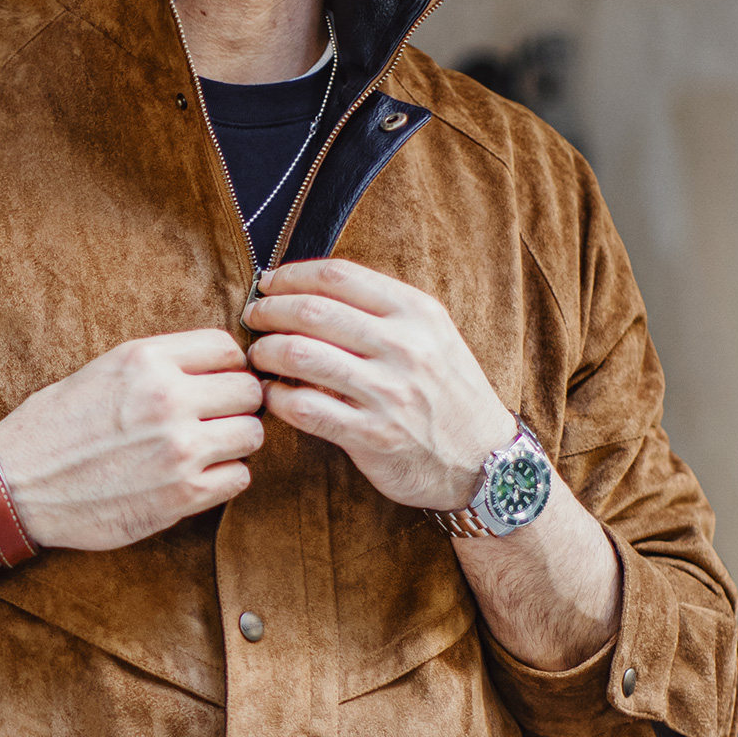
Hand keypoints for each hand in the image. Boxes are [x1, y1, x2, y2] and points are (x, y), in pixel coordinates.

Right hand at [0, 329, 263, 550]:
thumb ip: (159, 364)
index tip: (215, 384)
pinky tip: (197, 477)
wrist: (16, 488)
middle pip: (250, 391)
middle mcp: (167, 398)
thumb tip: (215, 366)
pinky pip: (239, 478)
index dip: (227, 368)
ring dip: (235, 443)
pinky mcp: (182, 496)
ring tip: (206, 449)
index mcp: (146, 359)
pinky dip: (224, 478)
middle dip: (237, 405)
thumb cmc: (53, 429)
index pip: (227, 349)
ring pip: (252, 435)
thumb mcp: (102, 370)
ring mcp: (178, 449)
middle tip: (215, 420)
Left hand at [244, 259, 513, 509]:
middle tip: (253, 319)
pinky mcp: (371, 436)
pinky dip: (277, 398)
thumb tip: (309, 291)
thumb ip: (381, 312)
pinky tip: (273, 396)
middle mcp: (404, 347)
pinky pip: (304, 408)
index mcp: (416, 313)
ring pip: (300, 355)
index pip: (338, 276)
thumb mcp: (431, 336)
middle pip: (312, 311)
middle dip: (269, 311)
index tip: (268, 284)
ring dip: (265, 353)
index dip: (291, 276)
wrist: (485, 460)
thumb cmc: (447, 394)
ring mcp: (388, 393)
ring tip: (258, 356)